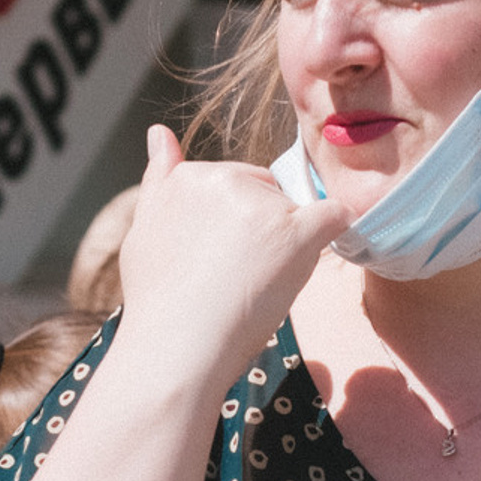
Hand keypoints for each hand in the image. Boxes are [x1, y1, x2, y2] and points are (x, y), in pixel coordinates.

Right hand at [114, 126, 345, 394]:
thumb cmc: (157, 300)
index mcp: (190, 176)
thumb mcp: (143, 228)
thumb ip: (159, 179)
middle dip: (264, 225)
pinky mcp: (295, 234)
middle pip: (268, 191)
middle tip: (241, 273)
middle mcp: (224, 179)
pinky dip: (337, 228)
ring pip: (296, 209)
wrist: (175, 346)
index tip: (221, 256)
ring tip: (258, 283)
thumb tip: (159, 134)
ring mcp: (262, 206)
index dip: (235, 221)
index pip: (234, 182)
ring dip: (289, 239)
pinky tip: (325, 246)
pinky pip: (333, 215)